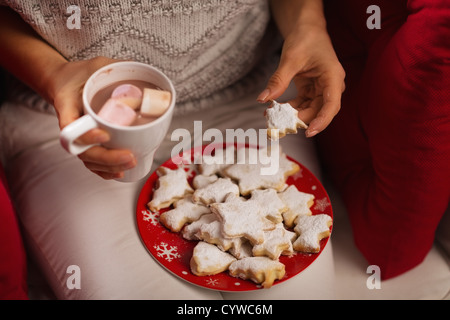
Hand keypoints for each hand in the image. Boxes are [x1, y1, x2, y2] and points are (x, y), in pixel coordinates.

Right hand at [49, 57, 136, 178]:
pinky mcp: (86, 144)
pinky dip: (105, 171)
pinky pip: (92, 163)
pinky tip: (120, 173)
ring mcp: (77, 137)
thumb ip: (119, 67)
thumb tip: (148, 72)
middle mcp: (70, 125)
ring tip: (131, 163)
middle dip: (107, 157)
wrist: (65, 82)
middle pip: (83, 151)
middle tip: (129, 156)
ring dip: (109, 166)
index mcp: (67, 104)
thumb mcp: (98, 65)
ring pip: (88, 160)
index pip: (70, 127)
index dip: (86, 136)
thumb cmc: (82, 74)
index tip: (105, 135)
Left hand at [258, 24, 344, 137]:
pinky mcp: (312, 91)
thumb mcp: (290, 59)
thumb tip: (264, 99)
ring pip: (310, 111)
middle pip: (320, 111)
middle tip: (280, 128)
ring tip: (273, 120)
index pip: (331, 104)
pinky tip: (274, 111)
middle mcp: (331, 86)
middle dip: (300, 121)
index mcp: (332, 77)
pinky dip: (290, 110)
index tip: (308, 132)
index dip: (321, 121)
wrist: (306, 29)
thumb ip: (279, 80)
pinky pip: (302, 105)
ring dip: (293, 117)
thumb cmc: (304, 38)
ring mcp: (322, 89)